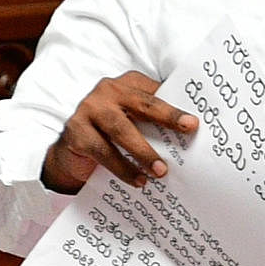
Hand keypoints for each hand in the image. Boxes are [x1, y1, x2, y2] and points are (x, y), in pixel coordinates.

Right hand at [42, 71, 198, 192]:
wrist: (70, 152)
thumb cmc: (109, 134)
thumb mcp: (131, 121)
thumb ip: (152, 122)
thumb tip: (187, 138)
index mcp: (126, 85)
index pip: (155, 93)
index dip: (175, 106)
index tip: (194, 122)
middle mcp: (107, 92)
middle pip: (141, 105)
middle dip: (167, 117)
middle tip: (187, 130)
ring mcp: (88, 110)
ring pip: (121, 130)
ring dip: (144, 151)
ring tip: (161, 171)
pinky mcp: (76, 133)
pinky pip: (103, 152)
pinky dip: (123, 168)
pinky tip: (138, 180)